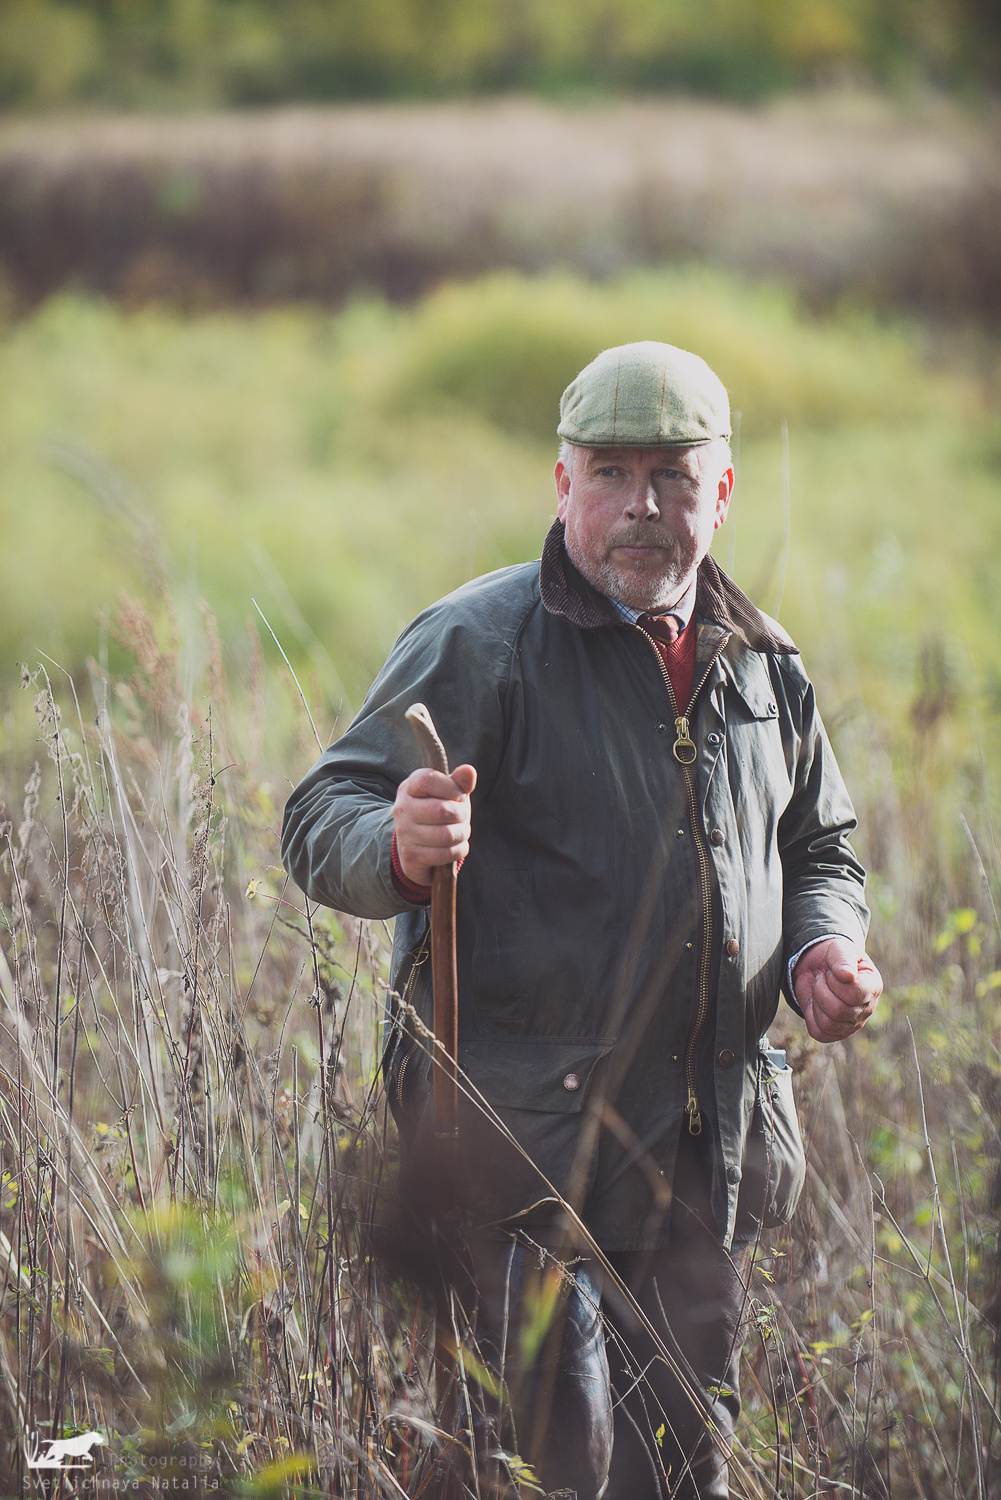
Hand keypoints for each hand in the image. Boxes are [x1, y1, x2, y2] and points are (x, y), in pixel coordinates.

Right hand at [392, 764, 476, 886]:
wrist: (416, 844)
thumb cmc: (438, 812)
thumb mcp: (449, 794)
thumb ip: (459, 782)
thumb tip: (469, 770)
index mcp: (410, 787)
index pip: (429, 781)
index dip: (451, 787)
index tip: (459, 794)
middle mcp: (402, 809)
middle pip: (443, 810)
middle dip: (463, 814)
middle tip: (462, 816)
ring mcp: (404, 833)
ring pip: (447, 835)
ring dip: (462, 834)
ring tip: (459, 831)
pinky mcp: (411, 856)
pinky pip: (446, 854)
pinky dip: (458, 850)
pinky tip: (454, 846)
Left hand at [793, 937, 881, 1043]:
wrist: (820, 965)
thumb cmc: (835, 958)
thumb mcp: (839, 949)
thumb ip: (843, 959)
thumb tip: (848, 976)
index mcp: (873, 987)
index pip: (854, 994)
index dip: (834, 981)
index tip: (832, 971)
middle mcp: (866, 1009)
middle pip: (838, 1011)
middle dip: (821, 990)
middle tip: (822, 978)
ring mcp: (853, 1024)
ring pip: (827, 1024)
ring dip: (816, 1002)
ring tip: (820, 989)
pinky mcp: (836, 1033)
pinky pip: (819, 1032)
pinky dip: (811, 1016)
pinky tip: (816, 1003)